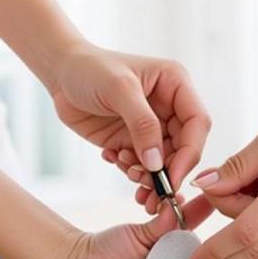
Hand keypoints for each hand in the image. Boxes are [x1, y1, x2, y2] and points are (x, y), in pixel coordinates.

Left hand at [51, 44, 210, 209]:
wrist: (60, 72)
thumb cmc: (90, 69)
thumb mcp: (119, 89)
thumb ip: (142, 124)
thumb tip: (158, 164)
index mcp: (175, 85)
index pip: (197, 123)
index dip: (190, 153)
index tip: (173, 177)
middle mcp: (168, 107)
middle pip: (183, 148)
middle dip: (168, 171)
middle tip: (150, 189)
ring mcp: (150, 126)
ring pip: (162, 162)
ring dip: (148, 175)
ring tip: (127, 170)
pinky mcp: (131, 139)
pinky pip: (141, 165)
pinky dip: (130, 170)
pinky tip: (112, 157)